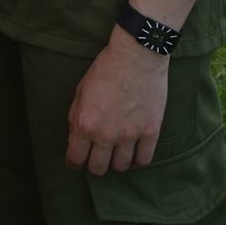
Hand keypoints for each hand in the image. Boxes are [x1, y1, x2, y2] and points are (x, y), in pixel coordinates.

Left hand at [65, 29, 169, 174]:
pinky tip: (134, 152)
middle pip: (98, 168)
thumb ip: (76, 118)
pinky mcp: (151, 132)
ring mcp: (130, 135)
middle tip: (97, 156)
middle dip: (94, 165)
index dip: (74, 162)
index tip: (77, 160)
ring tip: (116, 152)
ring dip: (116, 162)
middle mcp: (106, 134)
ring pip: (121, 166)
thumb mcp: (80, 92)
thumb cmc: (105, 70)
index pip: (75, 159)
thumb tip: (77, 138)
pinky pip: (144, 160)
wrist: (136, 55)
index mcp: (85, 124)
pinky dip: (138, 160)